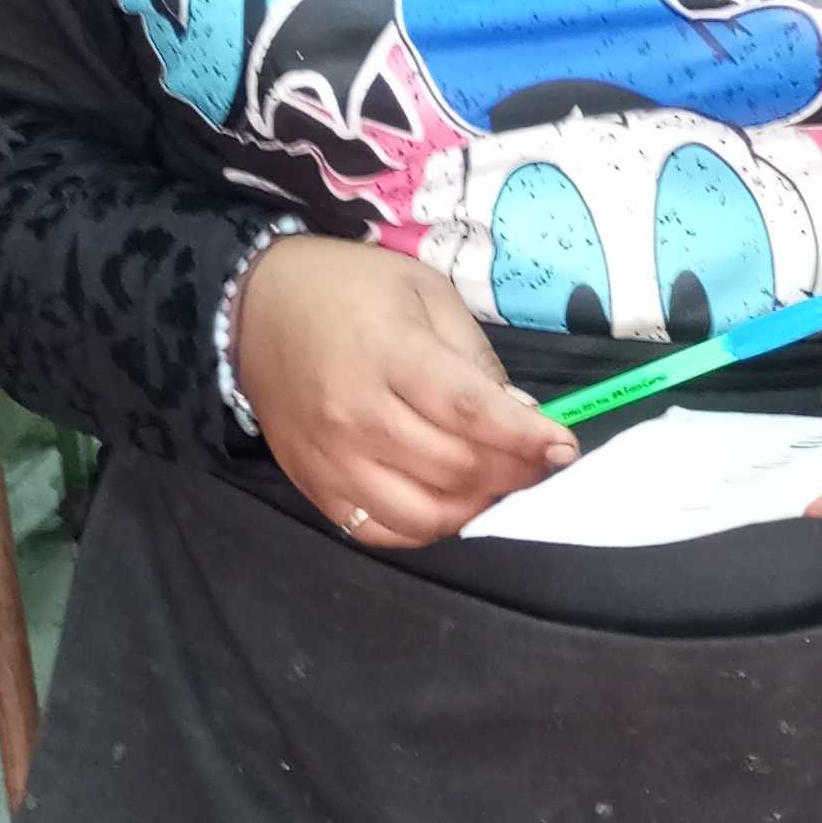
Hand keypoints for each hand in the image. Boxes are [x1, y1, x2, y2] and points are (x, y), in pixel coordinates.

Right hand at [235, 236, 572, 546]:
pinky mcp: (315, 485)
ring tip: (493, 480)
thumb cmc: (350, 290)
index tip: (564, 447)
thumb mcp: (426, 295)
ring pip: (425, 513)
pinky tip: (446, 499)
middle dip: (514, 471)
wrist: (257, 306)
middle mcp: (357, 413)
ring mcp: (332, 457)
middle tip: (537, 460)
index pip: (470, 413)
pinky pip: (382, 532)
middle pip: (456, 468)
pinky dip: (427, 527)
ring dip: (475, 505)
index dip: (525, 438)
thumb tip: (521, 417)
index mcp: (390, 354)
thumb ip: (475, 358)